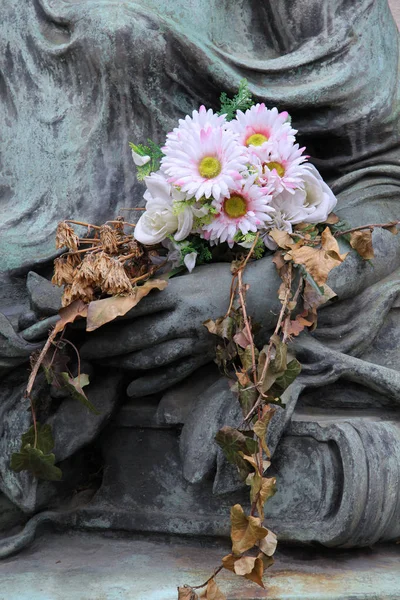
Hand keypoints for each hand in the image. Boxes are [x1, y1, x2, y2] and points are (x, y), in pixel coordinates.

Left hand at [80, 259, 280, 395]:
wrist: (264, 296)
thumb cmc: (225, 279)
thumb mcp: (192, 275)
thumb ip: (163, 288)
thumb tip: (132, 296)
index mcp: (180, 294)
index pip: (136, 306)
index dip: (109, 314)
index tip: (87, 320)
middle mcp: (184, 319)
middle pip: (140, 335)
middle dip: (110, 344)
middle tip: (88, 350)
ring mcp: (195, 341)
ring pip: (154, 358)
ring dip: (125, 363)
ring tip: (105, 365)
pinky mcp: (204, 356)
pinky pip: (176, 373)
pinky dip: (154, 383)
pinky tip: (134, 388)